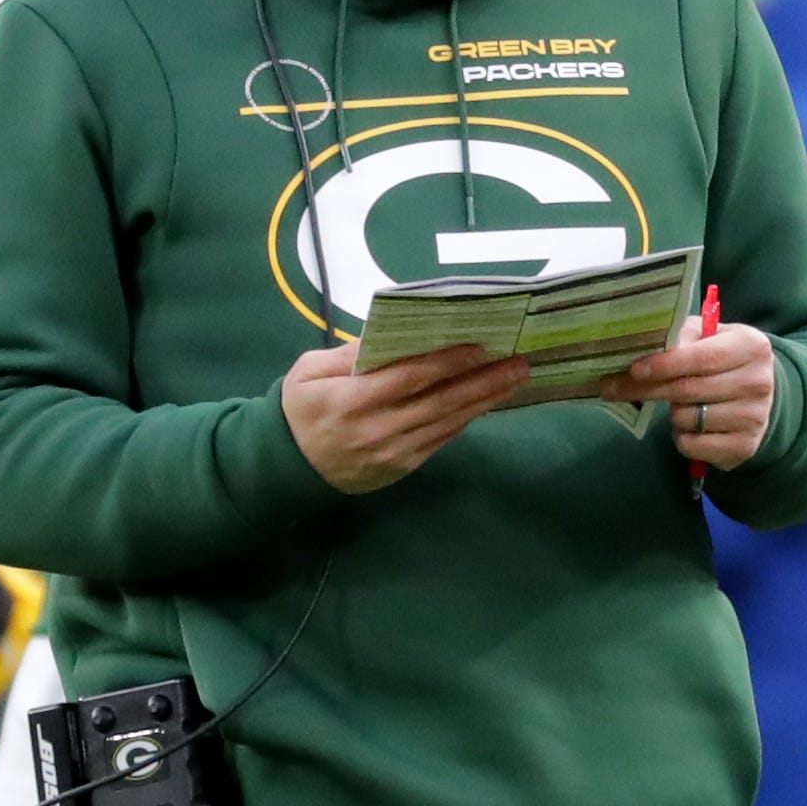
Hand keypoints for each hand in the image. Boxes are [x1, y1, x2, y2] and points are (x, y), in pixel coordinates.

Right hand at [281, 341, 527, 493]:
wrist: (287, 469)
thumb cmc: (299, 410)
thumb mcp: (308, 372)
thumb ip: (348, 355)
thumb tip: (390, 336)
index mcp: (352, 400)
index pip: (410, 377)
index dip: (448, 362)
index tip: (481, 346)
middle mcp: (378, 428)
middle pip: (440, 401)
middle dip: (483, 381)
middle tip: (519, 363)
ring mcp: (393, 452)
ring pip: (447, 423)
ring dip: (484, 401)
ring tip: (514, 381)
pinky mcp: (402, 467)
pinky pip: (440, 441)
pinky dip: (465, 421)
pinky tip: (486, 403)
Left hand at [615, 318, 779, 471]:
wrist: (762, 397)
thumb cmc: (725, 360)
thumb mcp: (710, 336)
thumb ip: (682, 337)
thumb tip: (643, 350)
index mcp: (751, 347)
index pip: (701, 358)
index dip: (663, 365)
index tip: (633, 370)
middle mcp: (757, 382)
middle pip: (688, 390)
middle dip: (646, 389)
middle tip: (611, 388)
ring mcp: (754, 418)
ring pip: (687, 419)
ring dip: (672, 414)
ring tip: (680, 405)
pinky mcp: (744, 447)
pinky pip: (693, 445)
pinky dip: (681, 437)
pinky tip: (691, 426)